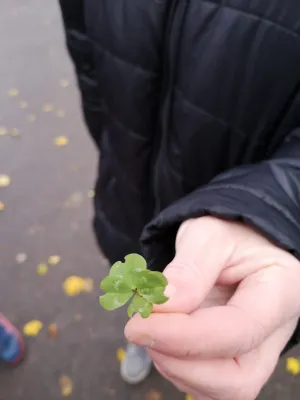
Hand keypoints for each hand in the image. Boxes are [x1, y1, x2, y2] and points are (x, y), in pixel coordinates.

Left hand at [125, 217, 299, 399]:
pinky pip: (209, 383)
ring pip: (222, 389)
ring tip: (151, 327)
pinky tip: (163, 337)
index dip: (186, 336)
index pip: (240, 329)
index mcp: (279, 290)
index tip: (139, 324)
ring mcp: (257, 349)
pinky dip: (177, 368)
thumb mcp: (208, 234)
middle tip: (141, 329)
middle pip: (238, 378)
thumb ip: (188, 269)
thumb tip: (161, 308)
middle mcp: (275, 330)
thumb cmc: (228, 233)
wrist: (235, 243)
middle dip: (181, 363)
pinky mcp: (236, 357)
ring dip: (175, 367)